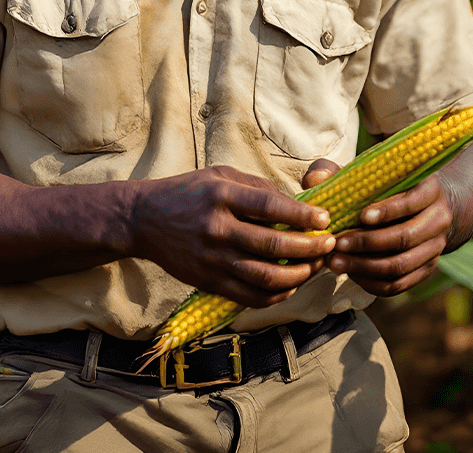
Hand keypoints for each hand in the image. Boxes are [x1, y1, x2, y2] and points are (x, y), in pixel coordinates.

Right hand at [130, 166, 336, 308]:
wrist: (143, 220)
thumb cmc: (187, 192)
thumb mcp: (220, 175)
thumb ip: (257, 187)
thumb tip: (296, 203)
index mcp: (221, 196)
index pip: (270, 207)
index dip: (302, 216)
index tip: (324, 219)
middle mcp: (217, 229)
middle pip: (273, 246)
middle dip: (310, 248)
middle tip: (329, 244)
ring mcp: (212, 259)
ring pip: (265, 277)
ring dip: (299, 275)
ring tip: (316, 266)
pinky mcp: (208, 282)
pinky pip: (249, 296)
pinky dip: (276, 295)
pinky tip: (291, 285)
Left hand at [302, 160, 451, 296]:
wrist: (426, 205)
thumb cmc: (388, 184)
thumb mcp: (367, 171)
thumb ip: (338, 171)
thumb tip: (314, 179)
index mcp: (429, 189)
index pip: (411, 202)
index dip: (387, 211)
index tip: (361, 216)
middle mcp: (438, 219)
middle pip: (405, 237)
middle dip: (367, 243)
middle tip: (337, 244)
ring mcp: (435, 248)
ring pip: (402, 265)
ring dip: (366, 267)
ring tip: (336, 263)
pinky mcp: (426, 269)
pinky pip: (400, 284)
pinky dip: (374, 282)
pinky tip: (351, 274)